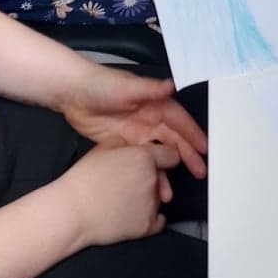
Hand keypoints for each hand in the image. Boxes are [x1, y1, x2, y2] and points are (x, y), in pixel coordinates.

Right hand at [57, 143, 180, 247]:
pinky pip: (158, 220)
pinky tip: (132, 214)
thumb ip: (124, 142)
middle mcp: (152, 180)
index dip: (164, 157)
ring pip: (159, 198)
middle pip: (162, 178)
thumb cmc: (83, 179)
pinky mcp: (147, 226)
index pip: (171, 155)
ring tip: (123, 200)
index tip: (158, 163)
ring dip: (148, 198)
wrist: (72, 212)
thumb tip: (132, 146)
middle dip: (151, 178)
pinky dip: (150, 218)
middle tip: (128, 184)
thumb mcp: (102, 147)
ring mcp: (151, 204)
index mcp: (144, 158)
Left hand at [63, 62, 207, 179]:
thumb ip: (150, 89)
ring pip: (158, 154)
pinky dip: (146, 174)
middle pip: (173, 140)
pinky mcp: (122, 145)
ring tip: (172, 192)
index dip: (193, 134)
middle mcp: (149, 119)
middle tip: (200, 172)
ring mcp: (136, 133)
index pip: (179, 121)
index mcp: (154, 104)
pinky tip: (148, 188)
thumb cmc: (100, 84)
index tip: (205, 148)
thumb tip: (172, 86)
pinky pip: (140, 162)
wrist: (71, 93)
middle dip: (188, 155)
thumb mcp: (126, 87)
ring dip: (166, 170)